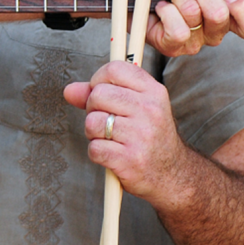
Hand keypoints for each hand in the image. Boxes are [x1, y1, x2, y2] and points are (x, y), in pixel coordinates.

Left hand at [63, 61, 193, 211]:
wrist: (173, 175)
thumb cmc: (148, 136)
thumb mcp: (135, 107)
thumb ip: (100, 94)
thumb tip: (69, 90)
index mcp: (154, 92)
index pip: (115, 69)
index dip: (99, 79)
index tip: (101, 93)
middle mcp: (150, 111)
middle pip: (98, 94)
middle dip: (93, 109)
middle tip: (107, 121)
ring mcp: (142, 136)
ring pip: (92, 122)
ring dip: (93, 133)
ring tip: (110, 139)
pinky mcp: (131, 160)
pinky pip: (94, 148)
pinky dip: (97, 153)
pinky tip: (112, 154)